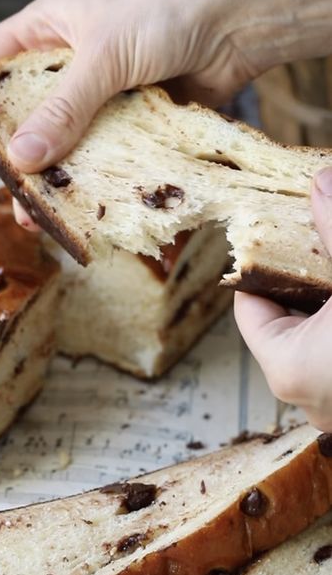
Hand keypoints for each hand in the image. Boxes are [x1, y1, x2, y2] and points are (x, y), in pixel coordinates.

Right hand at [0, 0, 330, 226]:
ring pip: (60, 144)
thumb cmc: (169, 12)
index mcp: (46, 31)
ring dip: (51, 180)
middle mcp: (66, 66)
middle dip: (12, 159)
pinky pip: (99, 157)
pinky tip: (87, 207)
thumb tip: (22, 160)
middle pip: (20, 116)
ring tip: (45, 216)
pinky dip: (92, 182)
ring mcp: (98, 97)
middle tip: (13, 196)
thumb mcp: (105, 56)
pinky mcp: (128, 123)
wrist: (237, 25)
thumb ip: (64, 108)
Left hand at [234, 168, 331, 431]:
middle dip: (306, 272)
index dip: (262, 262)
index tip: (278, 228)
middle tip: (320, 236)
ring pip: (321, 335)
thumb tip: (322, 181)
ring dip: (329, 295)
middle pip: (288, 317)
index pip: (251, 305)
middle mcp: (308, 393)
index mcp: (289, 367)